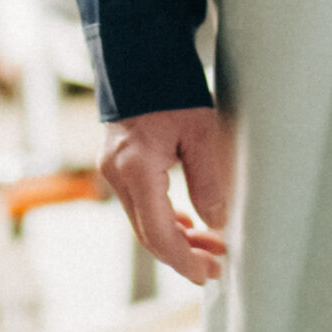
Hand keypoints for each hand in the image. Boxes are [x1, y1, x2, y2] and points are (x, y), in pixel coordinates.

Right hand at [97, 104, 232, 286]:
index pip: (158, 233)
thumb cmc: (172, 90)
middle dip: (183, 254)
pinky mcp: (119, 166)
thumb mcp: (201, 132)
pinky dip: (164, 219)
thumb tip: (216, 222)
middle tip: (217, 266)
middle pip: (149, 234)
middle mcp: (118, 175)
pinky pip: (140, 205)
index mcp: (136, 169)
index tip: (208, 273)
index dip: (184, 259)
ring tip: (211, 247)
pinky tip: (186, 223)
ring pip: (144, 221)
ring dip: (177, 238)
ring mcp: (114, 171)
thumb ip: (208, 180)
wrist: (141, 58)